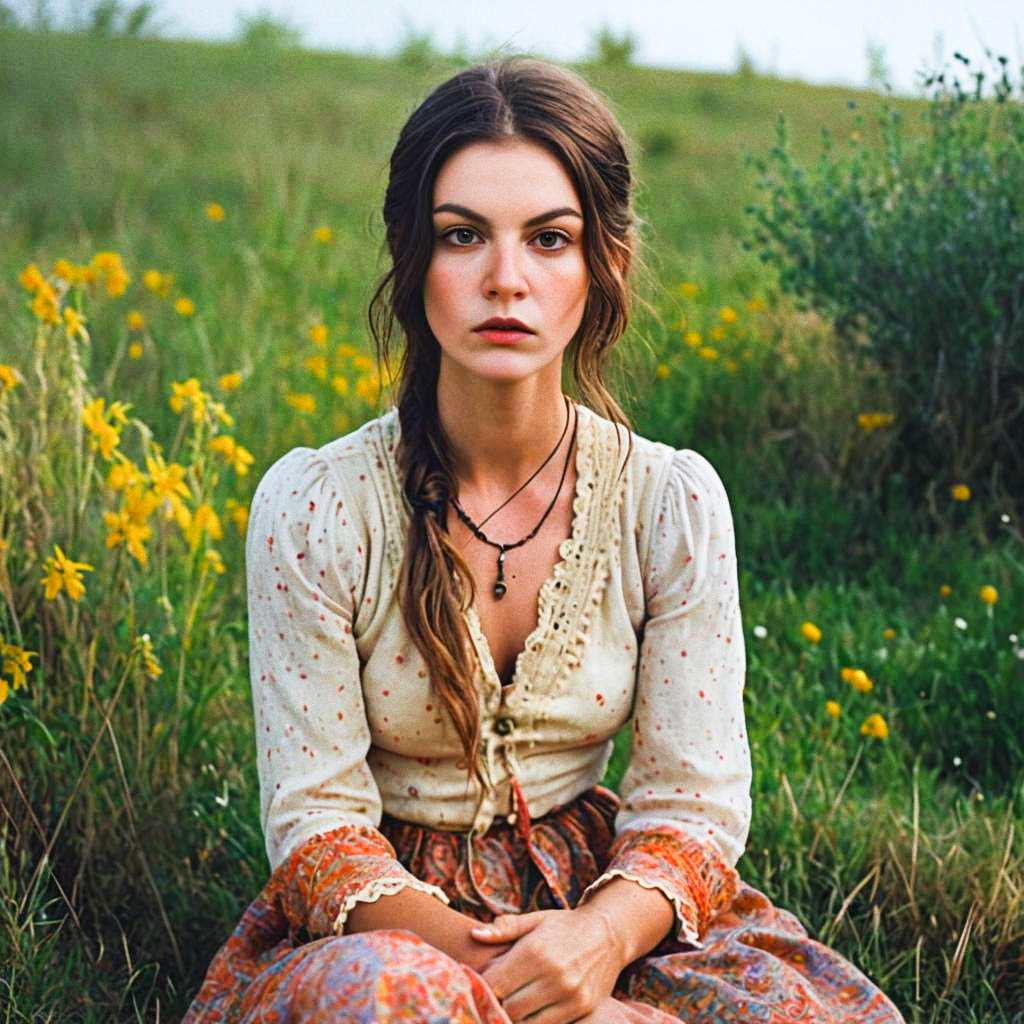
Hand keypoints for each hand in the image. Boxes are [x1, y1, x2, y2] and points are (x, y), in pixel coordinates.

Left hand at [472, 906, 625, 1023]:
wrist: (609, 934)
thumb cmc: (565, 926)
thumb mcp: (535, 919)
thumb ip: (504, 928)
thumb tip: (475, 935)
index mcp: (535, 951)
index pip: (494, 983)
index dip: (483, 985)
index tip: (484, 979)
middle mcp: (552, 975)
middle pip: (507, 1006)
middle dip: (498, 1001)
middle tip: (499, 991)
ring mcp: (569, 995)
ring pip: (525, 1021)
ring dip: (516, 1014)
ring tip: (516, 999)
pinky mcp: (581, 1009)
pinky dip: (535, 1021)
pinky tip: (533, 1007)